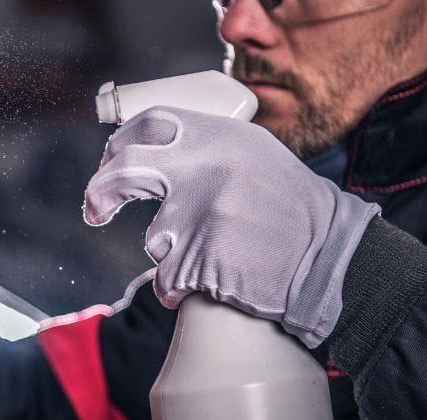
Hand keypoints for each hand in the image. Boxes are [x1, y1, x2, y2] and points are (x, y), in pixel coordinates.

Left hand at [83, 106, 379, 347]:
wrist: (332, 260)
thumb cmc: (291, 212)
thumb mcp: (253, 156)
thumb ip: (205, 147)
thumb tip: (145, 148)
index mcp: (220, 135)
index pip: (149, 122)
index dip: (121, 141)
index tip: (111, 158)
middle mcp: (205, 167)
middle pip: (124, 169)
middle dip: (100, 192)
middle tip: (94, 209)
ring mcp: (199, 214)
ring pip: (155, 239)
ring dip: (173, 255)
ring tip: (214, 258)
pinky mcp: (197, 259)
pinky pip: (167, 280)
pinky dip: (179, 290)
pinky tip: (212, 286)